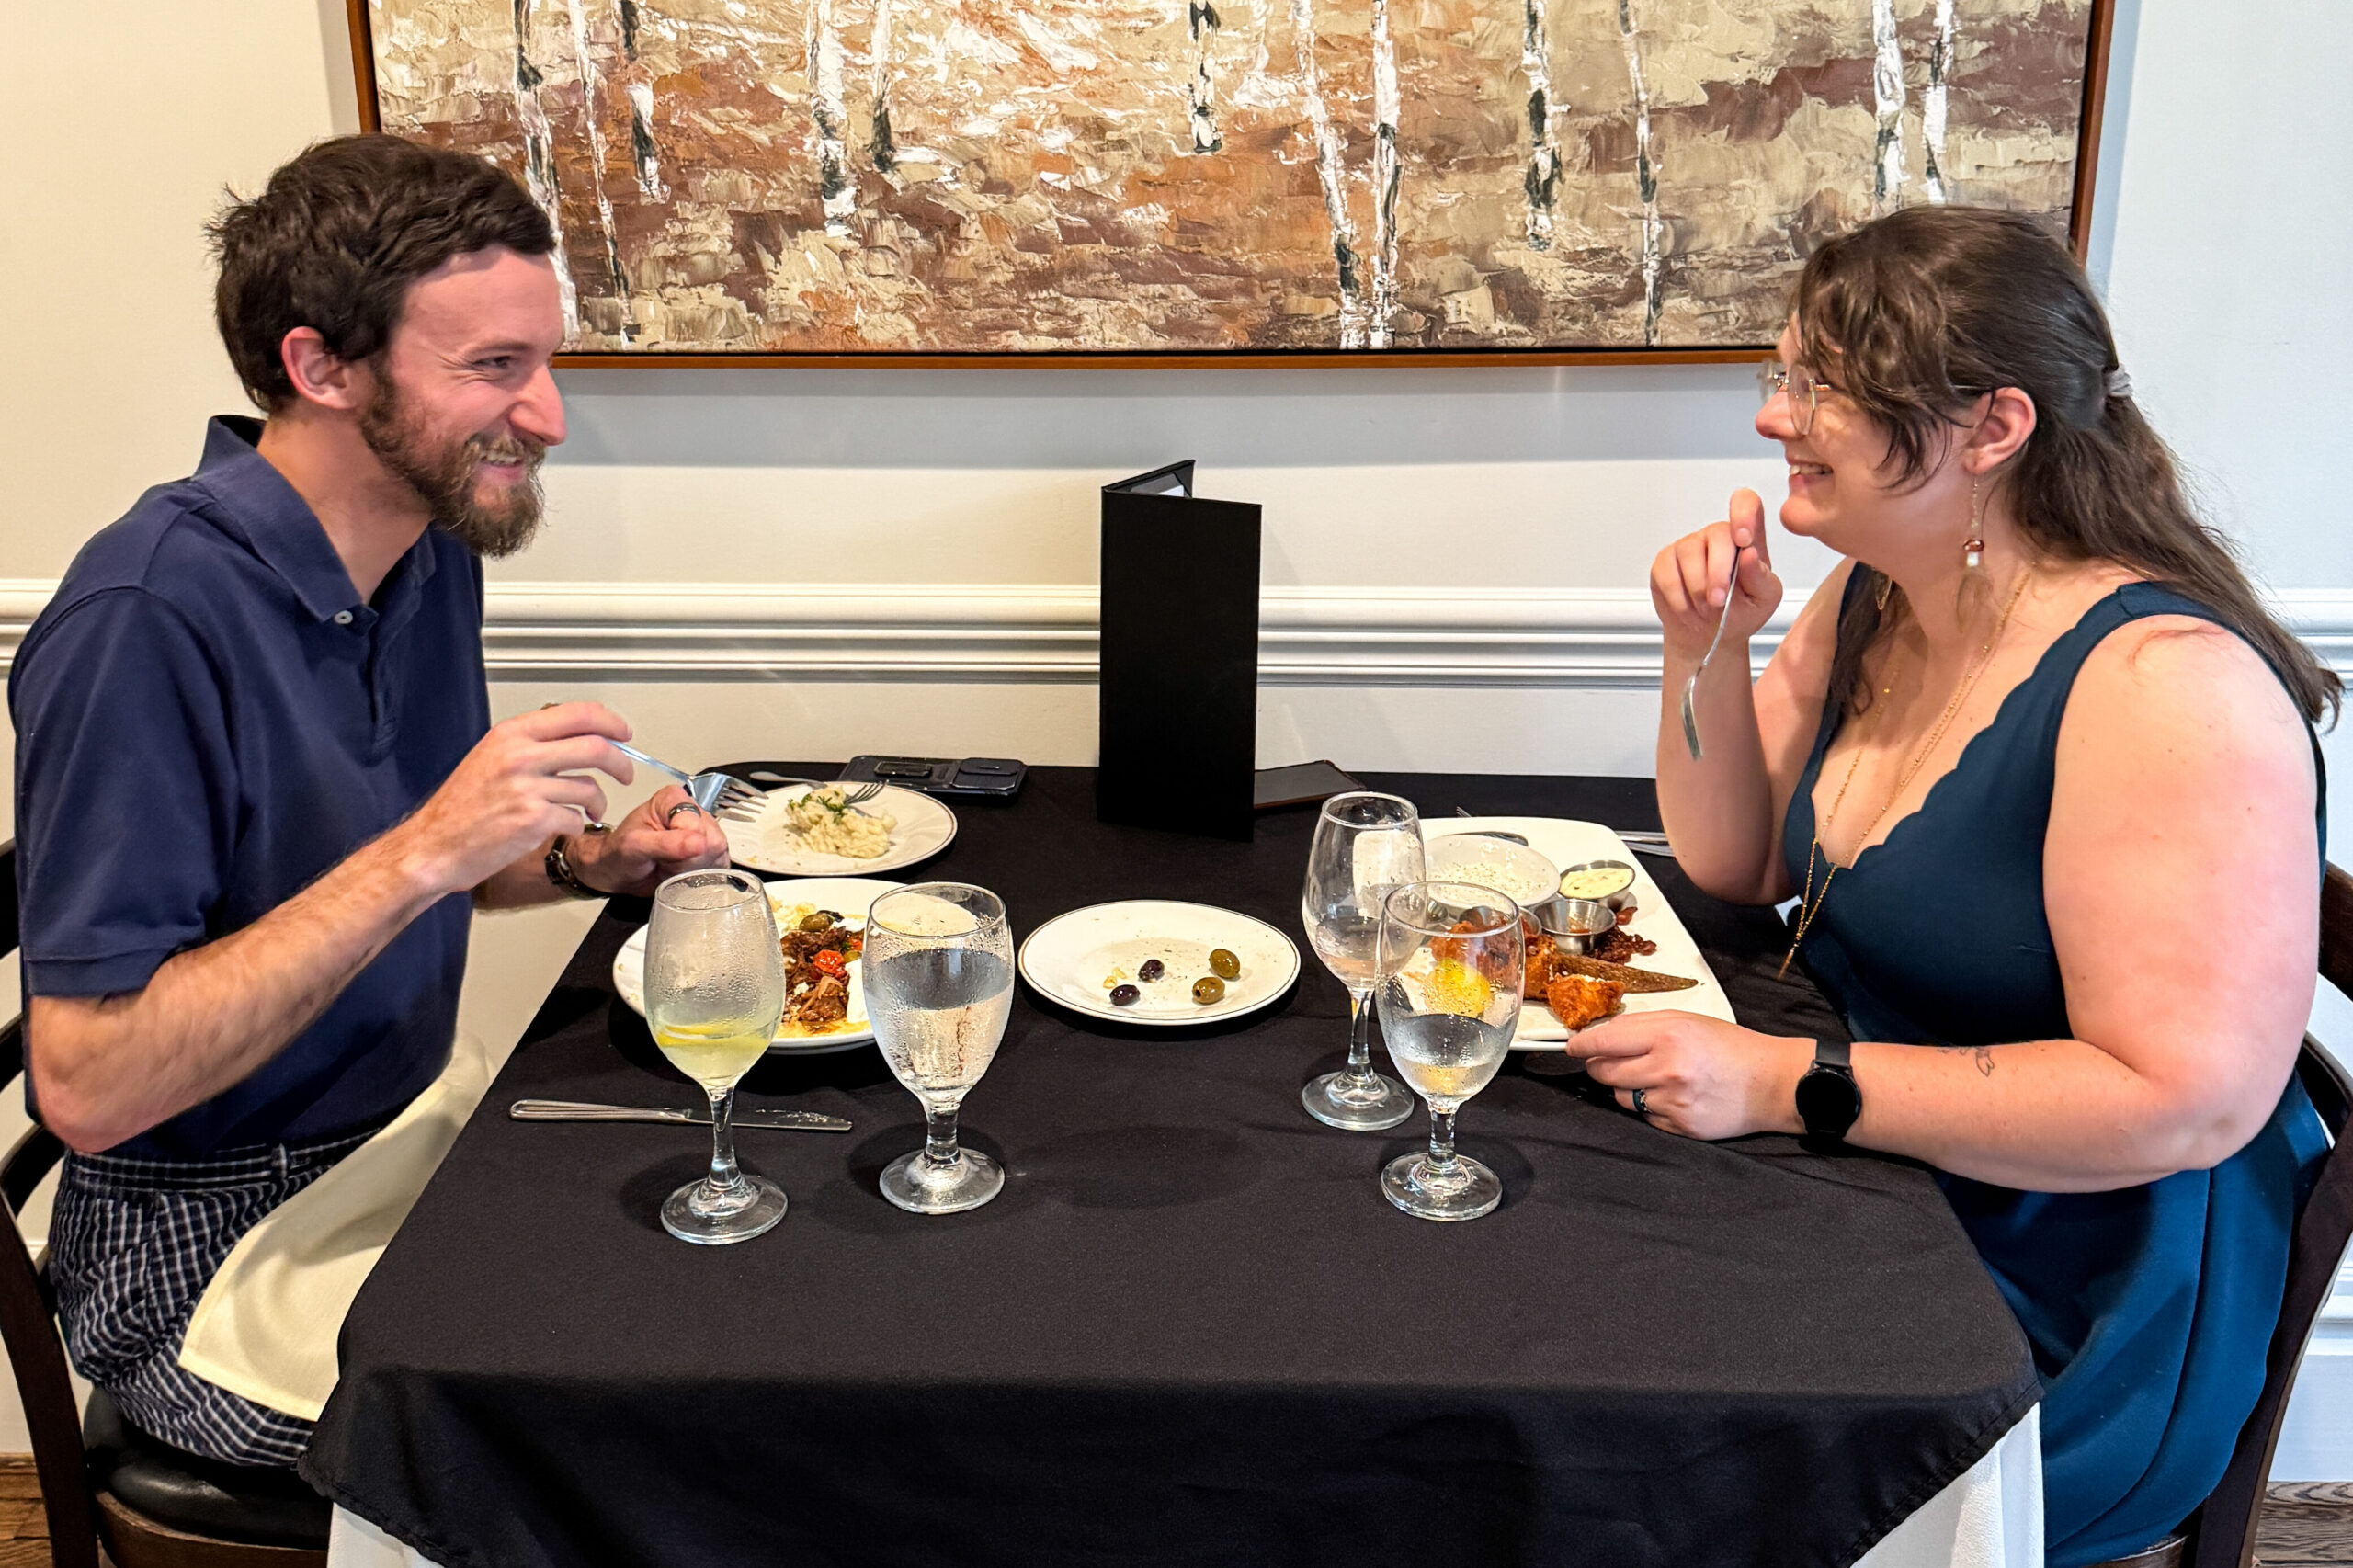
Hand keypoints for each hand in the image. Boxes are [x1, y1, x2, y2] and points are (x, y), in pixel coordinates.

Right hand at [394, 702, 634, 894]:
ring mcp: (528, 788)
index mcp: (510, 734)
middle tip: (626, 773)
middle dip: (621, 762)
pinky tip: (561, 827)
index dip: (610, 722)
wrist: (433, 846)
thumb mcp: (489, 757)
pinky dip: (576, 825)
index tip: (623, 733)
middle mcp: (520, 756)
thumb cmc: (459, 808)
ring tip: (588, 810)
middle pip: (596, 747)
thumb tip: (575, 735)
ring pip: (589, 787)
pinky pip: (576, 819)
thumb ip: (530, 743)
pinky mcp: (534, 821)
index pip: (577, 714)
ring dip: (597, 802)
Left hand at [572, 786, 731, 896]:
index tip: (662, 850)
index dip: (683, 843)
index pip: (697, 823)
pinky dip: (699, 878)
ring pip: (716, 857)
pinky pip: (717, 869)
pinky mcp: (710, 855)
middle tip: (664, 860)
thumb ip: (666, 843)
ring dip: (692, 870)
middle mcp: (693, 813)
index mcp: (674, 800)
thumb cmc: (619, 854)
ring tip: (670, 865)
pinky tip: (680, 873)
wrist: (615, 873)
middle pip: (711, 841)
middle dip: (688, 860)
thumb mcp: (634, 846)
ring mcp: (704, 834)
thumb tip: (698, 842)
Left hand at [1566, 1010, 1810, 1140]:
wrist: (1773, 1083)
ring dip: (1627, 1087)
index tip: (1571, 1047)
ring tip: (1654, 1077)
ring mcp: (1672, 1101)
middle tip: (1611, 1061)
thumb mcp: (1688, 1021)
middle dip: (1601, 1066)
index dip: (1580, 1045)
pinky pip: (1645, 1116)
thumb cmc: (1731, 1047)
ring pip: (1622, 1097)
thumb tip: (1601, 1034)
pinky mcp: (1679, 1126)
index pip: (1603, 1041)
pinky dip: (1650, 1107)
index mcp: (1668, 1036)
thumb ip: (1642, 1025)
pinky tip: (1672, 1096)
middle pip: (1604, 1072)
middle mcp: (1667, 1069)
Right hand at [1651, 489, 1781, 661]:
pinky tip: (1689, 608)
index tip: (1744, 541)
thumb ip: (1760, 576)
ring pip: (1690, 555)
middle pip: (1717, 535)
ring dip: (1698, 590)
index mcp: (1747, 538)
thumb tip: (1749, 555)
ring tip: (1706, 608)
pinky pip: (1668, 575)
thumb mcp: (1764, 599)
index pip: (1747, 504)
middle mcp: (1717, 536)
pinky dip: (1679, 599)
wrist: (1711, 636)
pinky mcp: (1666, 562)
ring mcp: (1689, 546)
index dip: (1744, 513)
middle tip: (1720, 601)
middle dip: (1718, 574)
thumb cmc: (1741, 612)